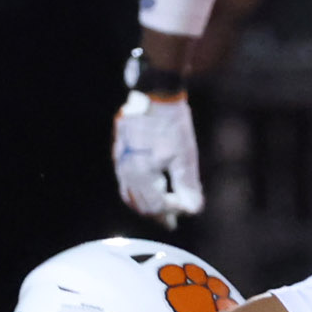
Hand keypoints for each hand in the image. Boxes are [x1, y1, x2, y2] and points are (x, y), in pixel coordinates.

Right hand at [113, 91, 203, 228]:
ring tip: (161, 206)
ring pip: (129, 193)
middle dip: (158, 212)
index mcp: (140, 174)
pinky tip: (151, 184)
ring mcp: (119, 160)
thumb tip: (193, 211)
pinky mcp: (119, 150)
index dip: (173, 211)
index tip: (188, 205)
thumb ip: (187, 186)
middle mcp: (125, 170)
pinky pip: (125, 179)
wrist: (156, 92)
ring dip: (146, 203)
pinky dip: (139, 188)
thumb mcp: (185, 156)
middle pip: (140, 204)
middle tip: (173, 219)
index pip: (155, 206)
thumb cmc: (173, 124)